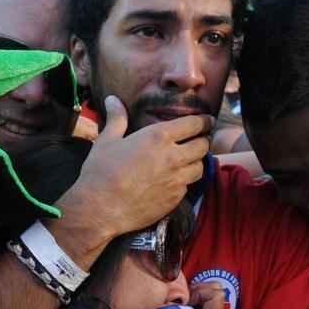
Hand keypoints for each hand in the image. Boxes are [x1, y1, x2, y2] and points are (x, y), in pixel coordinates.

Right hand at [53, 96, 211, 259]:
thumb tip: (112, 99)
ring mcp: (176, 180)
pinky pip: (188, 186)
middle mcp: (173, 157)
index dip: (204, 121)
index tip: (207, 120)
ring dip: (196, 161)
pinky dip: (185, 181)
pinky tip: (176, 180)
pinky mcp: (175, 199)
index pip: (193, 124)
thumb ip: (116, 119)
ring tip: (189, 160)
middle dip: (203, 140)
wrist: (100, 209)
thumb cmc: (100, 172)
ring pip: (200, 167)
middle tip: (199, 139)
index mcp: (158, 137)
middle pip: (203, 145)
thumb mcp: (107, 141)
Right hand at [178, 283, 226, 308]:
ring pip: (215, 292)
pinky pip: (212, 301)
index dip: (200, 292)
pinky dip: (200, 300)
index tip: (186, 302)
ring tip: (187, 306)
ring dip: (199, 294)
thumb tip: (178, 298)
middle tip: (185, 303)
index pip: (217, 295)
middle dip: (199, 290)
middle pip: (217, 290)